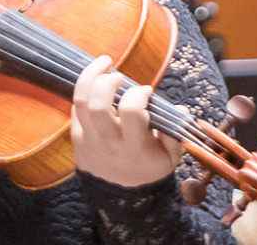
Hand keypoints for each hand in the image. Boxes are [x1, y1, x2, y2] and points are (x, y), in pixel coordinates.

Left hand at [71, 55, 183, 185]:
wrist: (119, 193)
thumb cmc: (148, 167)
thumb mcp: (169, 158)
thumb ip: (175, 134)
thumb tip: (181, 110)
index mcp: (133, 147)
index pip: (131, 112)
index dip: (138, 94)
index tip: (146, 91)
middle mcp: (108, 142)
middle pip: (98, 105)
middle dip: (107, 82)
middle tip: (118, 75)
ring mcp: (88, 139)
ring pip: (80, 102)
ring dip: (90, 76)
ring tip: (103, 63)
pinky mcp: (75, 136)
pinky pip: (75, 107)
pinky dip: (84, 89)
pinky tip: (96, 82)